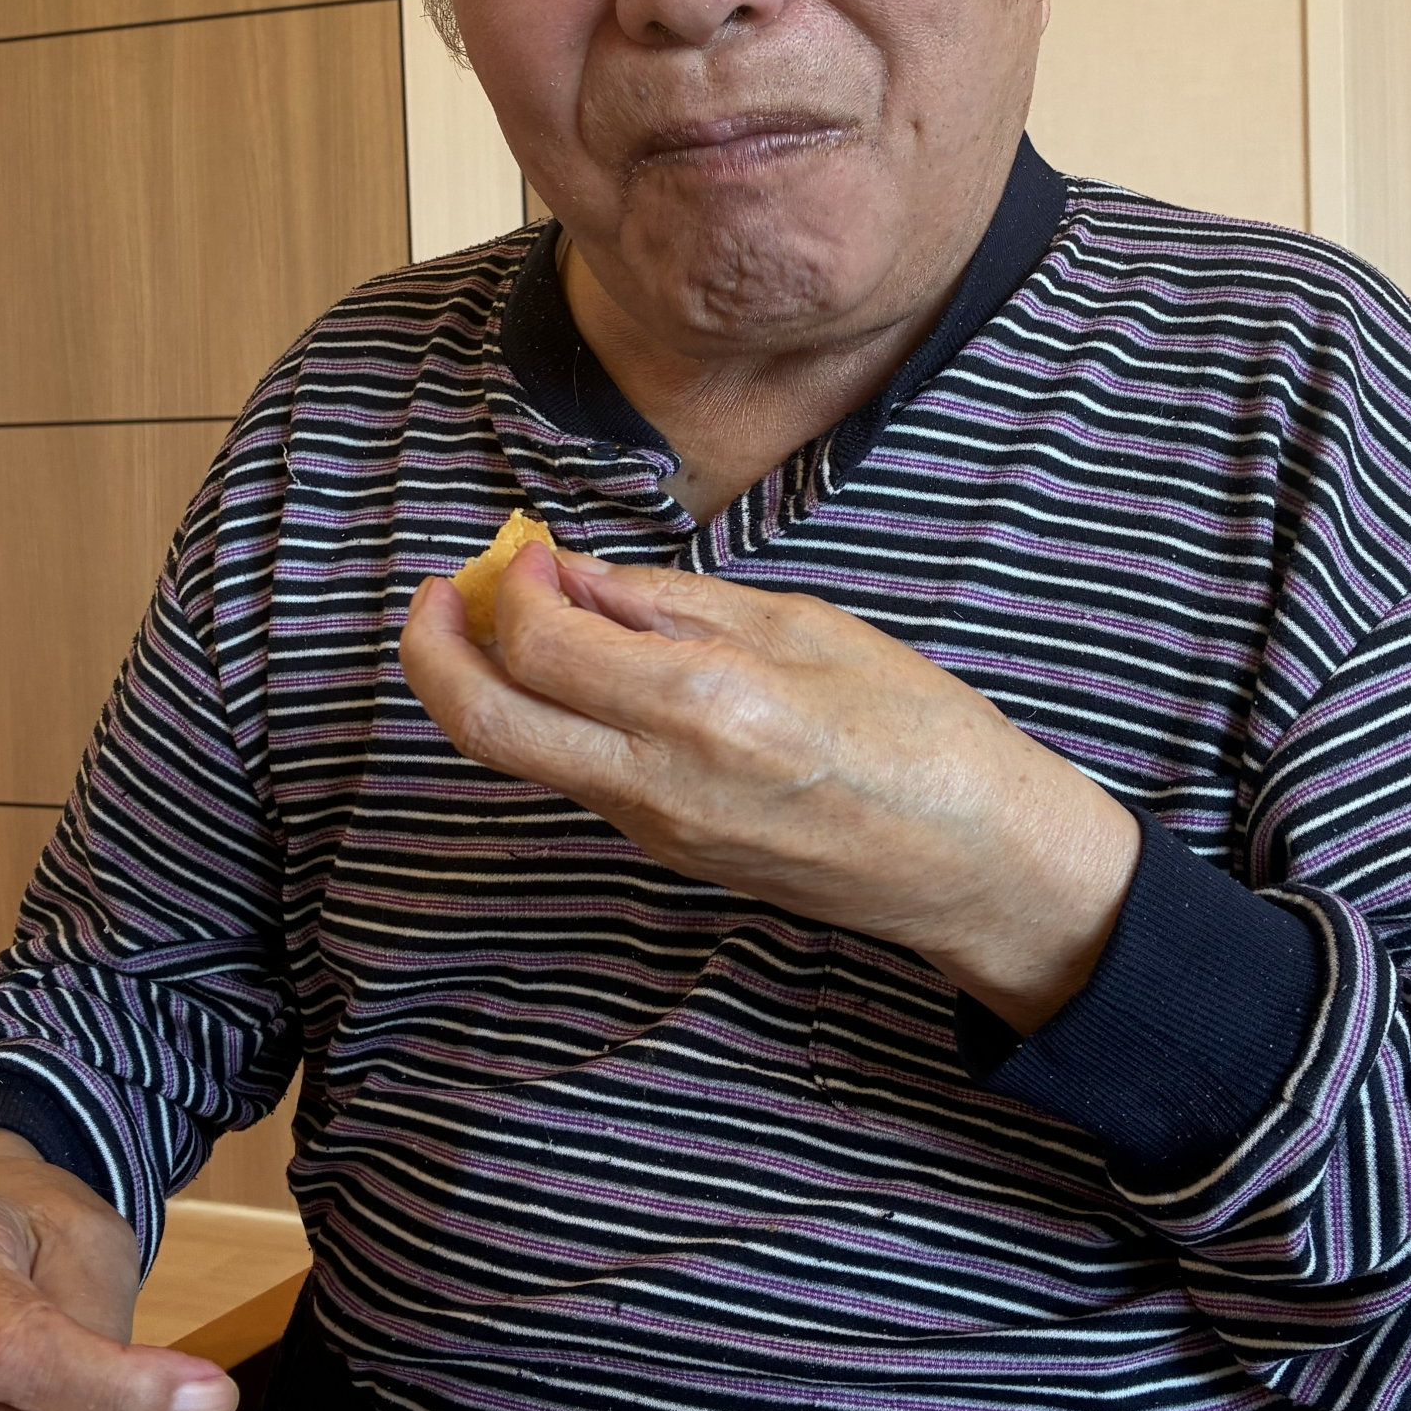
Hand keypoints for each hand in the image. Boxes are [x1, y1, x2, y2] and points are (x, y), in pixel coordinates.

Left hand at [401, 541, 1139, 1029]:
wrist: (975, 862)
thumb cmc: (920, 731)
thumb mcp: (805, 628)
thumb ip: (675, 603)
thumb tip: (574, 576)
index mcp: (705, 705)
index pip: (541, 645)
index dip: (512, 584)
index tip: (530, 548)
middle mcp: (660, 780)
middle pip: (486, 725)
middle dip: (434, 651)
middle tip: (439, 593)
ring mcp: (656, 830)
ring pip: (522, 756)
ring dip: (489, 682)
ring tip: (518, 615)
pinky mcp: (666, 853)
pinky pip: (578, 776)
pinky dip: (550, 716)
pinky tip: (586, 671)